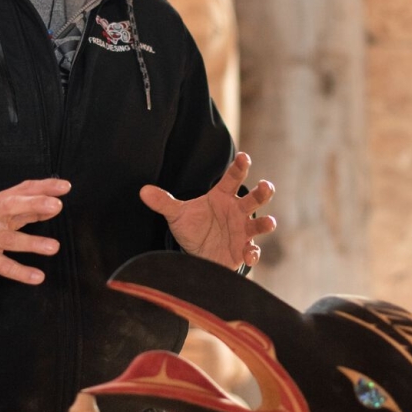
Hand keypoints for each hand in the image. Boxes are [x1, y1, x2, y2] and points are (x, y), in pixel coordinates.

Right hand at [0, 178, 69, 283]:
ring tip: (53, 247)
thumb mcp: (1, 211)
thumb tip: (55, 206)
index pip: (23, 189)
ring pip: (10, 239)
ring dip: (32, 243)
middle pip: (12, 206)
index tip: (65, 186)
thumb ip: (28, 209)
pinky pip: (4, 266)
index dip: (44, 187)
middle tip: (57, 205)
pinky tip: (38, 277)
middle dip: (34, 204)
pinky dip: (21, 272)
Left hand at [139, 152, 276, 269]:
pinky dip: (253, 253)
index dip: (239, 168)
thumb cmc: (192, 227)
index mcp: (222, 197)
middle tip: (266, 186)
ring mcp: (242, 230)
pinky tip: (249, 254)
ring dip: (265, 223)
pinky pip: (252, 250)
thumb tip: (142, 191)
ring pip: (259, 224)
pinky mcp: (243, 250)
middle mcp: (237, 211)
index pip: (232, 179)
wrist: (197, 253)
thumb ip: (163, 202)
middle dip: (263, 192)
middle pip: (254, 199)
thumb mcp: (176, 215)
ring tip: (269, 223)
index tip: (244, 157)